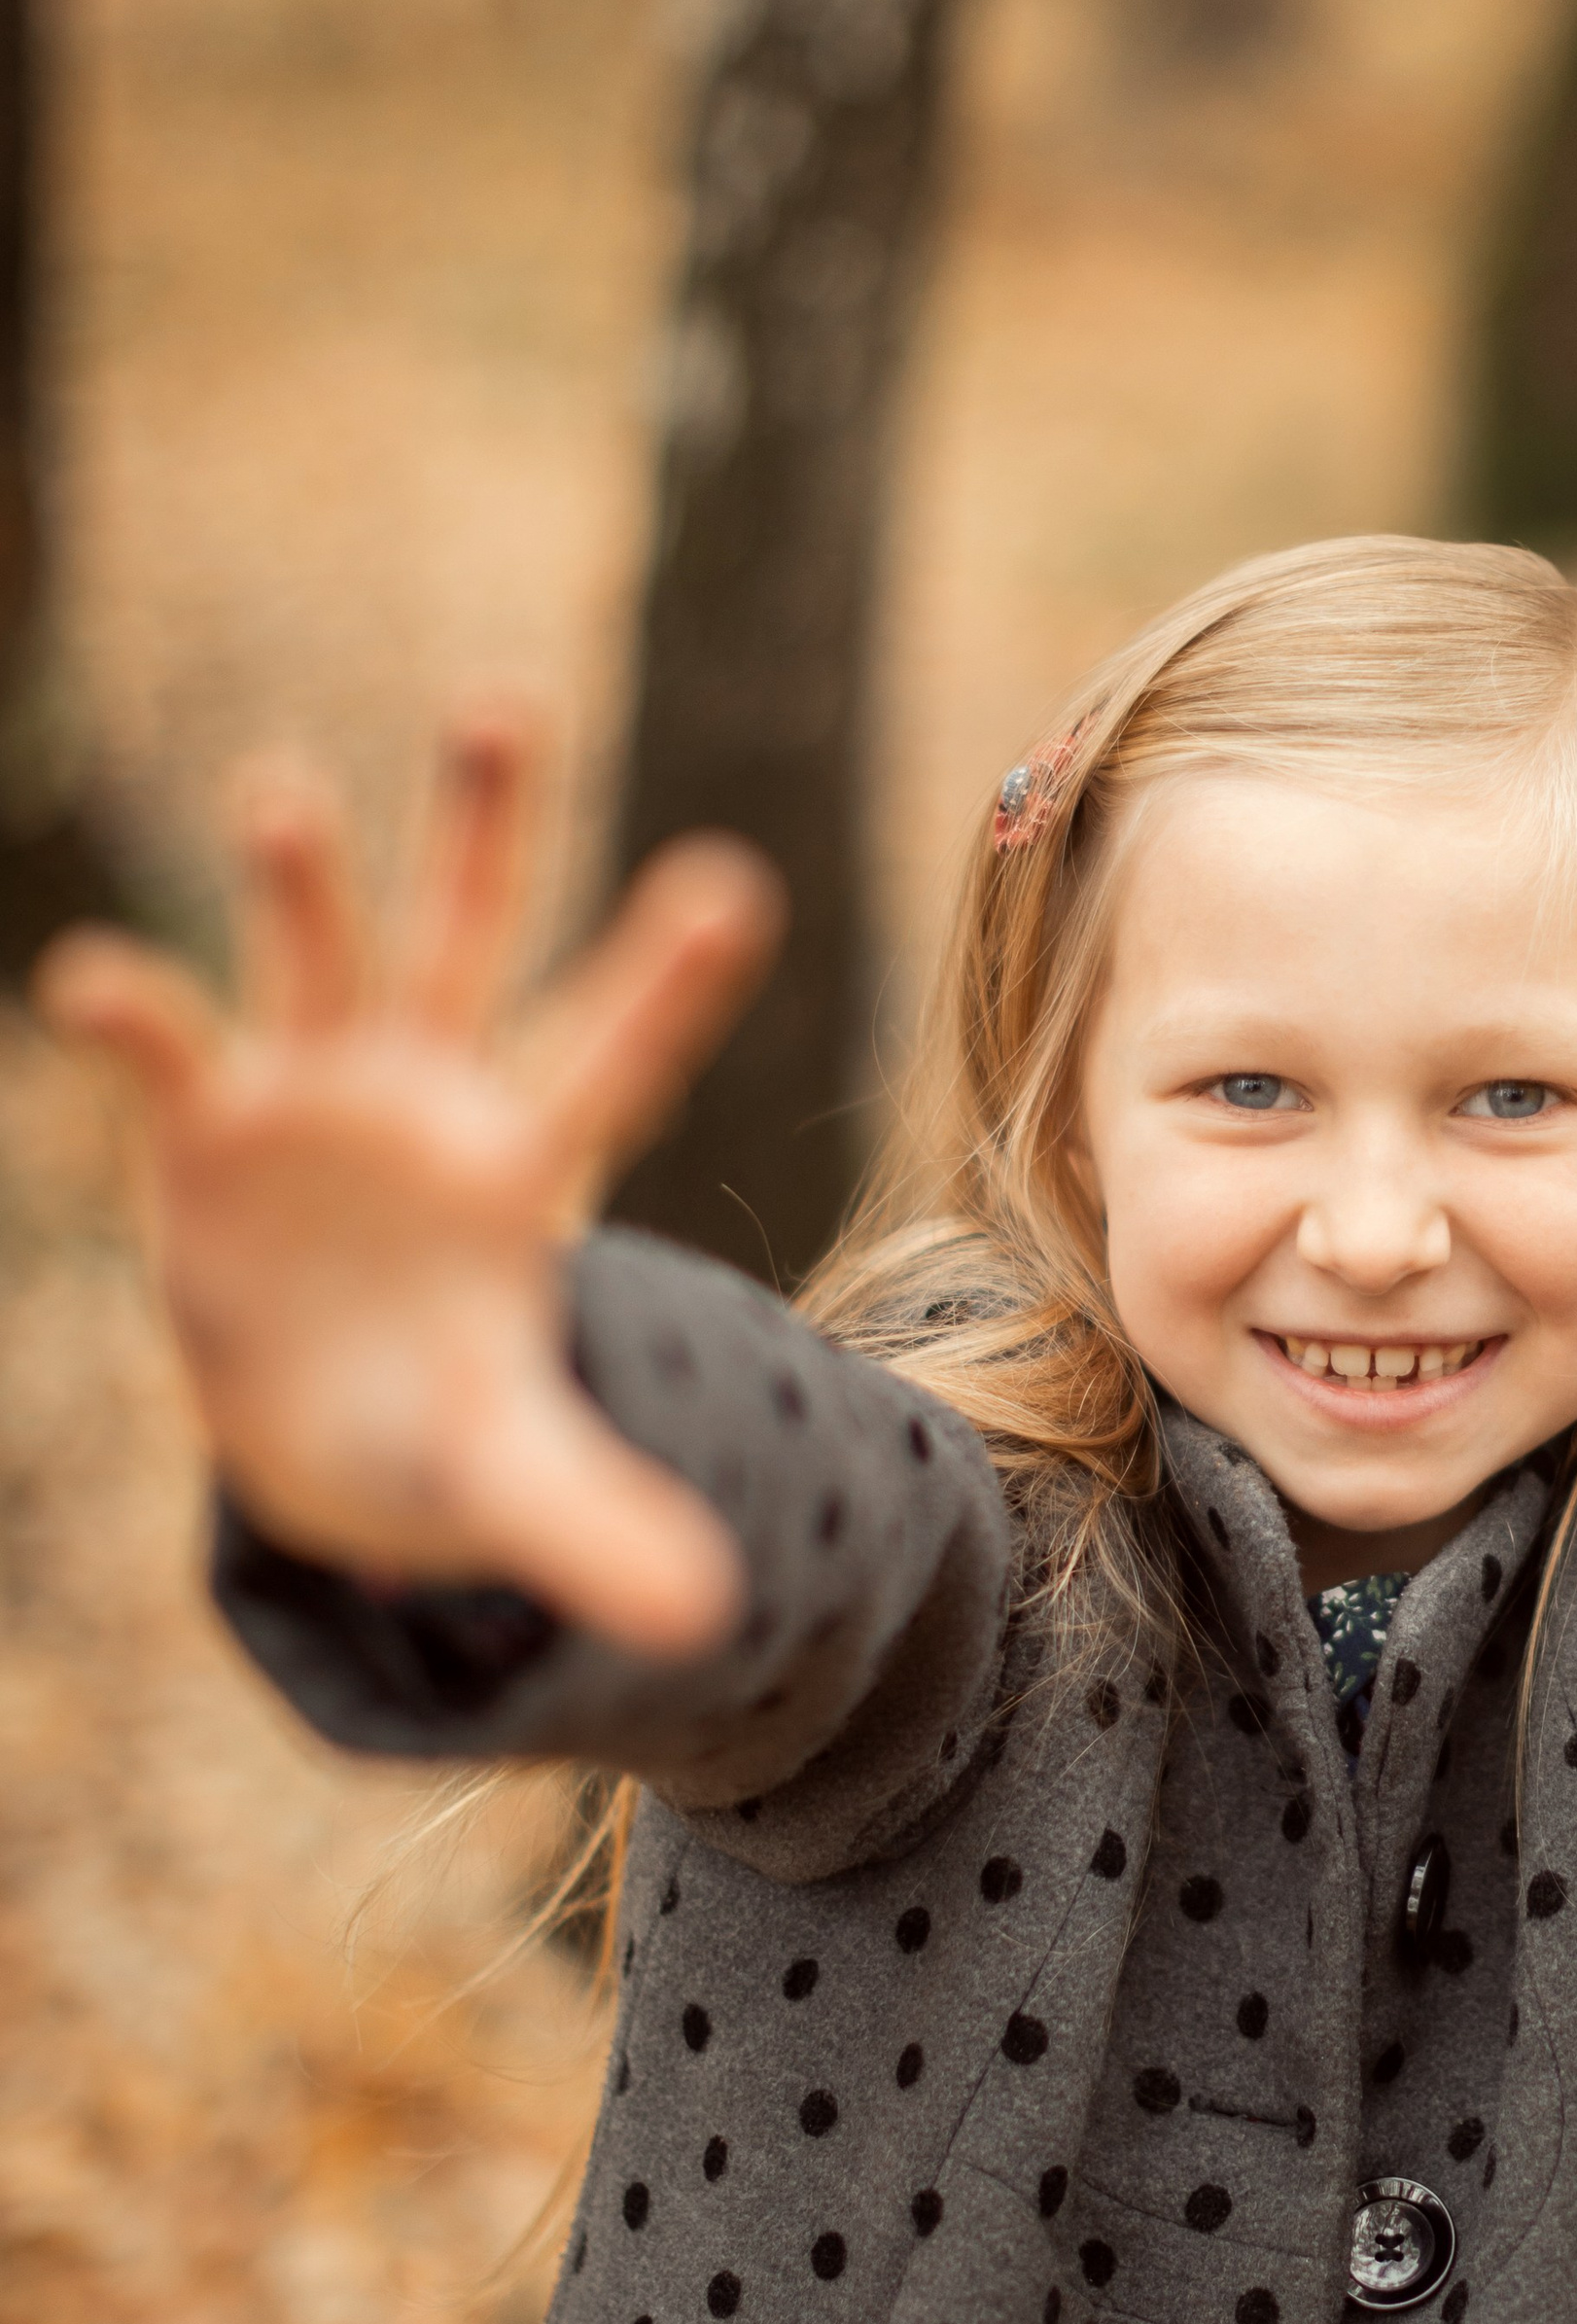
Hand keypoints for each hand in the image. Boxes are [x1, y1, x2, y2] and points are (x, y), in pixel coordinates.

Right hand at [37, 710, 785, 1654]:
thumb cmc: (444, 1431)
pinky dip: (133, 1005)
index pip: (613, 1055)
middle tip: (504, 704)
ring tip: (281, 792)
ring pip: (318, 952)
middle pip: (473, 936)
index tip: (738, 884)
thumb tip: (704, 1619)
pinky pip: (172, 1045)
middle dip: (484, 823)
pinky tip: (90, 980)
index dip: (667, 979)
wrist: (327, 1433)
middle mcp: (432, 1093)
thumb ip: (597, 1527)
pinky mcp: (210, 1124)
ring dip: (298, 877)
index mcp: (529, 1164)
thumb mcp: (512, 1482)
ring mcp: (318, 1093)